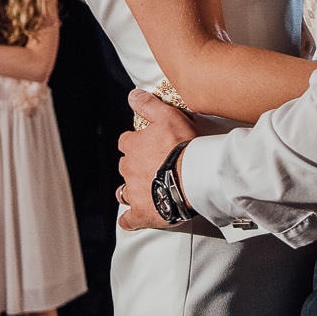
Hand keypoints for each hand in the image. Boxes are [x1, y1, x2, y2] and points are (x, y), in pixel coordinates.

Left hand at [118, 89, 198, 230]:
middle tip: (153, 167)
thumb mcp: (168, 115)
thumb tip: (132, 95)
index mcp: (133, 146)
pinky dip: (130, 220)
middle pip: (125, 166)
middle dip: (135, 166)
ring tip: (144, 191)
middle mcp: (128, 169)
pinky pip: (129, 220)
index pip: (126, 142)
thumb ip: (148, 105)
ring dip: (130, 190)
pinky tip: (132, 220)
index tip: (148, 145)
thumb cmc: (183, 145)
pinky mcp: (142, 213)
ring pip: (123, 191)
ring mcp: (134, 192)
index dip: (136, 143)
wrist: (193, 176)